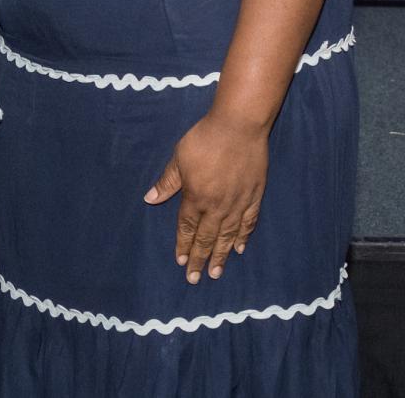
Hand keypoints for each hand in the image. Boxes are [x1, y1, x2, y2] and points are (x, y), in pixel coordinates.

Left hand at [142, 111, 268, 283]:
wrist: (238, 126)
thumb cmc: (205, 138)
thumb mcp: (179, 157)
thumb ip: (167, 181)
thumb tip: (150, 198)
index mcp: (196, 197)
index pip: (187, 227)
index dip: (183, 245)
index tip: (180, 262)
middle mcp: (217, 206)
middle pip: (207, 238)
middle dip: (199, 258)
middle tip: (194, 278)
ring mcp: (237, 202)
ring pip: (228, 236)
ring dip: (221, 255)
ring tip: (216, 273)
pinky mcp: (254, 196)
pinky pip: (248, 222)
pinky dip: (243, 236)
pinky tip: (239, 248)